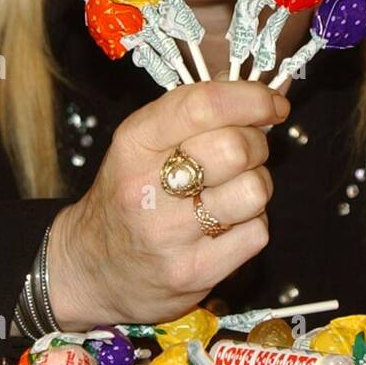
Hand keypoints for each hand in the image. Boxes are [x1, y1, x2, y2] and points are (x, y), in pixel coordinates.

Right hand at [46, 80, 289, 328]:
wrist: (92, 269)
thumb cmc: (128, 196)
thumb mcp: (142, 143)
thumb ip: (194, 114)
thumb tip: (260, 92)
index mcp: (134, 142)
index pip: (203, 105)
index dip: (251, 99)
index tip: (273, 103)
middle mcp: (146, 186)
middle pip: (236, 148)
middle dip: (256, 145)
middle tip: (246, 153)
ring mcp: (168, 234)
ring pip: (254, 191)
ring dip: (256, 187)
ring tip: (233, 192)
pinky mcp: (192, 272)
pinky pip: (256, 234)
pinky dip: (251, 226)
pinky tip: (225, 226)